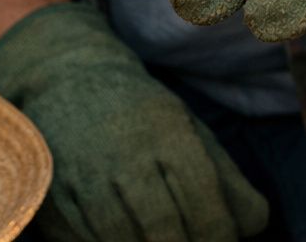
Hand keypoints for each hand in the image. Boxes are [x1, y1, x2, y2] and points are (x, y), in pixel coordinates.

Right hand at [0, 3, 268, 241]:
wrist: (68, 80)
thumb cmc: (144, 117)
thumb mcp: (190, 131)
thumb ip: (226, 180)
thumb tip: (254, 227)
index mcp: (169, 136)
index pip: (204, 205)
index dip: (218, 237)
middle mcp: (126, 156)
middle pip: (163, 230)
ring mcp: (84, 177)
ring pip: (120, 241)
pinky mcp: (51, 194)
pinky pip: (81, 241)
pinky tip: (125, 238)